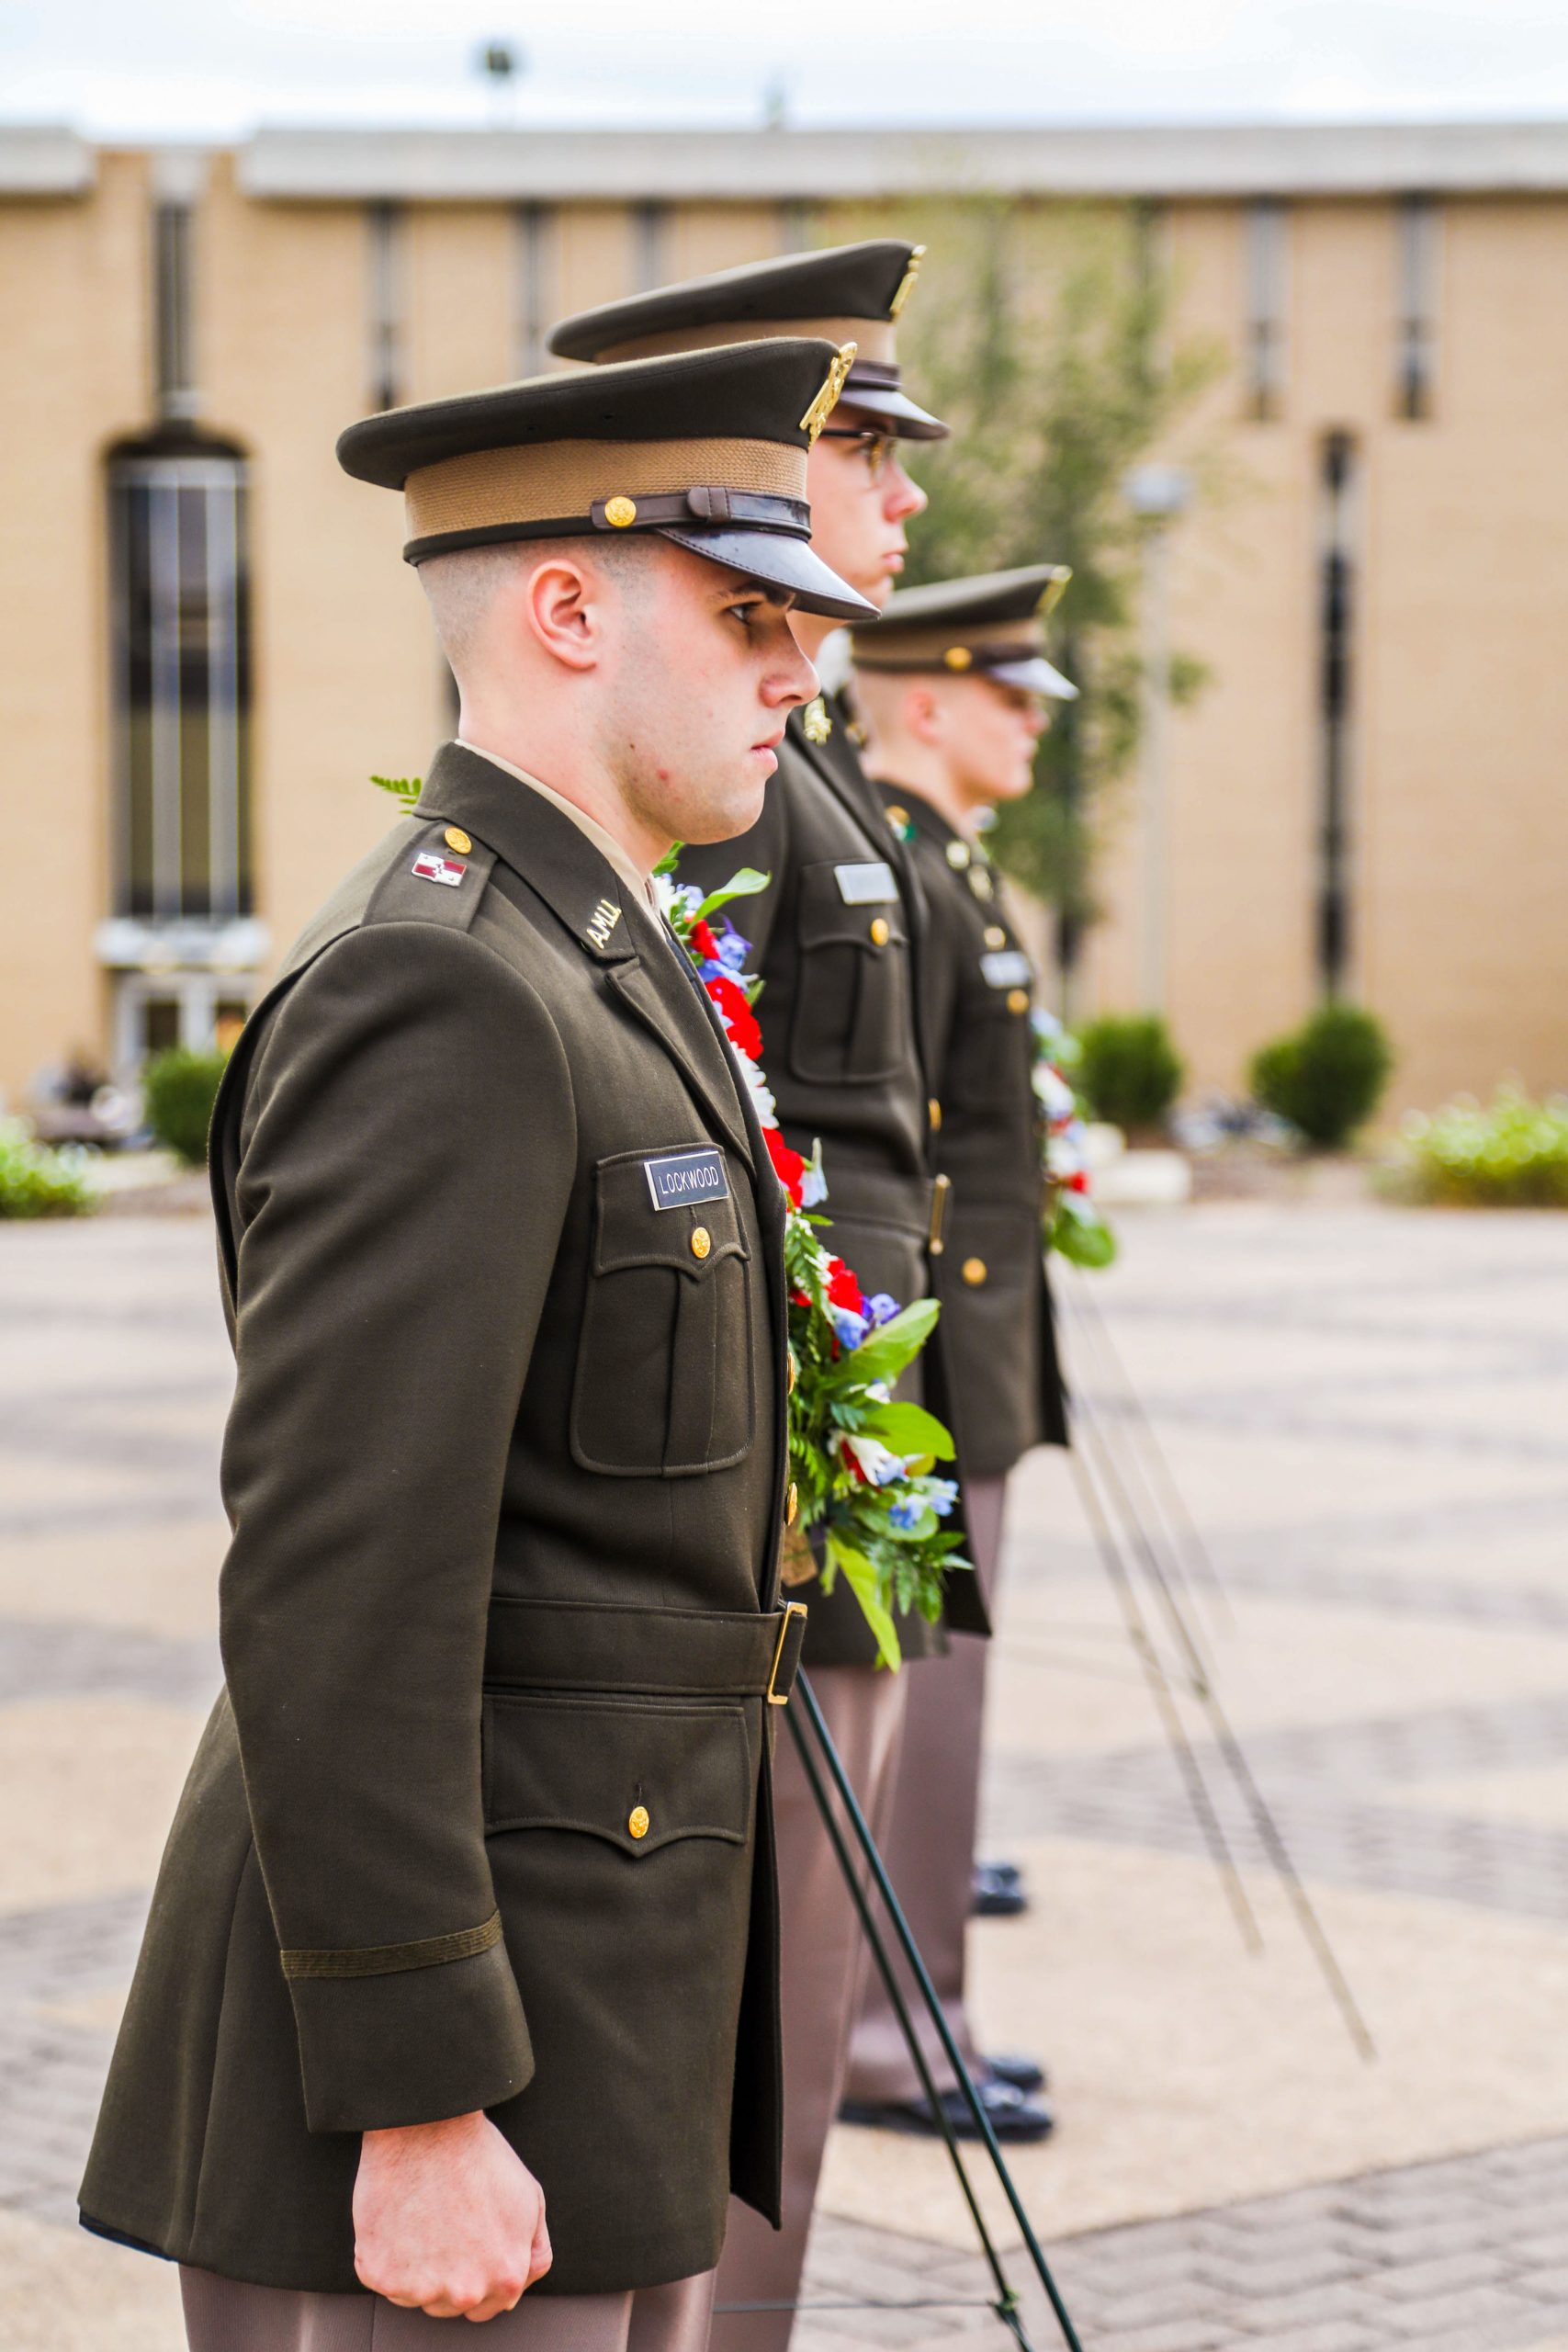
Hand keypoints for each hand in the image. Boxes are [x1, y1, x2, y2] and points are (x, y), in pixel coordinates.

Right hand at [353, 2111, 550, 2320]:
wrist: (428, 2124)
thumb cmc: (477, 2155)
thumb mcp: (530, 2200)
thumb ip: (533, 2253)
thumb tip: (518, 2288)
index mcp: (505, 2277)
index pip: (489, 2305)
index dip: (478, 2272)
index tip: (467, 2244)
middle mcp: (464, 2291)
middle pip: (449, 2304)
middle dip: (447, 2273)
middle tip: (443, 2224)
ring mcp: (420, 2287)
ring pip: (414, 2294)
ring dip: (414, 2267)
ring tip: (421, 2216)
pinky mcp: (381, 2274)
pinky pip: (380, 2276)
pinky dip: (382, 2253)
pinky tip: (398, 2217)